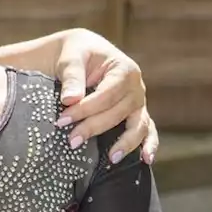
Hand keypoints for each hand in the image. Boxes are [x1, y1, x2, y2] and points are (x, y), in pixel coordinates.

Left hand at [54, 29, 158, 164]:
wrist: (80, 53)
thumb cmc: (75, 53)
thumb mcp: (71, 58)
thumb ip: (72, 77)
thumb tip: (69, 99)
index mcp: (124, 69)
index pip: (106, 95)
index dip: (85, 109)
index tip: (62, 120)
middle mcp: (136, 87)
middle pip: (119, 113)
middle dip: (94, 127)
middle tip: (71, 140)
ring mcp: (138, 102)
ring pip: (137, 125)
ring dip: (125, 143)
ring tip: (112, 158)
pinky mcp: (136, 113)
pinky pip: (147, 130)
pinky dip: (150, 144)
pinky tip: (146, 159)